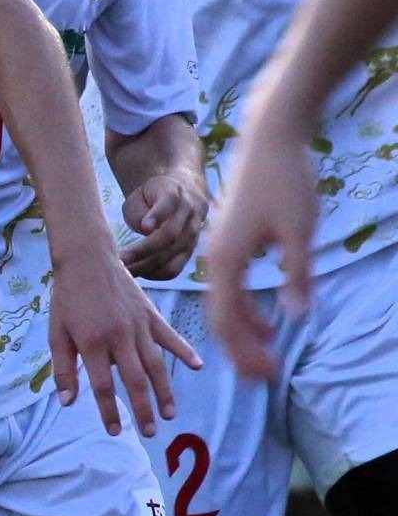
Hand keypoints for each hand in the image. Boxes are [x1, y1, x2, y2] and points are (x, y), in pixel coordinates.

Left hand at [48, 239, 200, 433]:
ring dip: (165, 391)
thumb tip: (67, 401)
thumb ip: (63, 368)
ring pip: (156, 364)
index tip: (116, 431)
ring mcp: (138, 325)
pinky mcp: (151, 314)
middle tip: (152, 433)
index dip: (110, 411)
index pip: (103, 385)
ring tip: (170, 414)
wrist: (87, 259)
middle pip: (135, 380)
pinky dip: (184, 350)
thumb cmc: (68, 298)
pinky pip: (170, 336)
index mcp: (92, 342)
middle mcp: (119, 336)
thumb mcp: (56, 332)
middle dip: (143, 409)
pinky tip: (197, 366)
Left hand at [120, 168, 210, 281]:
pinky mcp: (191, 250)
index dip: (158, 215)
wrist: (177, 193)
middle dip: (143, 250)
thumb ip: (139, 213)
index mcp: (174, 192)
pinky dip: (156, 274)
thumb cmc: (149, 197)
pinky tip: (138, 274)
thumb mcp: (139, 198)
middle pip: (170, 235)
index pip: (169, 203)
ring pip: (173, 255)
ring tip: (124, 273)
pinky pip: (175, 268)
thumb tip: (145, 232)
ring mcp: (194, 233)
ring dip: (146, 267)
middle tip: (119, 260)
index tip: (144, 227)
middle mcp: (189, 212)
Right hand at [203, 128, 318, 382]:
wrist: (269, 139)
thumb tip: (296, 315)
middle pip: (221, 318)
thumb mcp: (300, 232)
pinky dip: (245, 309)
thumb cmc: (286, 182)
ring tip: (269, 351)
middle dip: (241, 351)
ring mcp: (219, 251)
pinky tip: (267, 318)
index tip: (266, 375)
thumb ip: (297, 275)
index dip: (245, 352)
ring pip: (225, 304)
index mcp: (226, 261)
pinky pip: (230, 287)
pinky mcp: (229, 242)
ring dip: (245, 332)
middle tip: (264, 377)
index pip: (228, 321)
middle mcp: (215, 259)